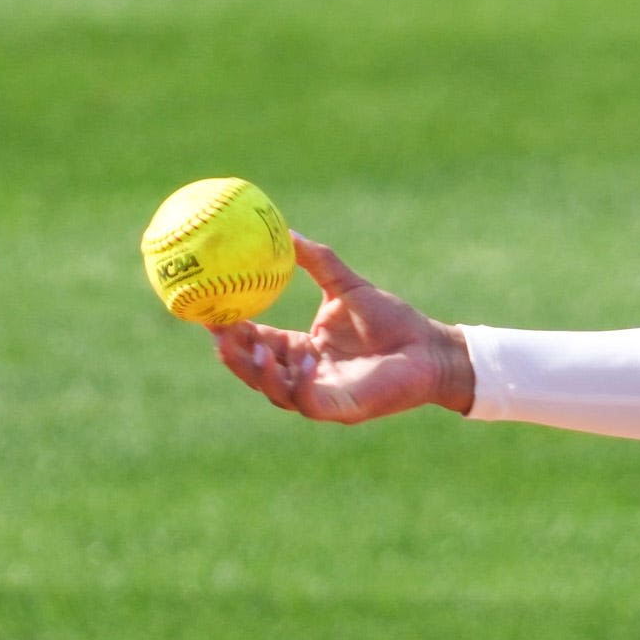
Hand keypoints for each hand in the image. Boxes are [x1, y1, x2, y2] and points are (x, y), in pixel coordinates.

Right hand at [210, 233, 474, 421]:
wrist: (432, 348)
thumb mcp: (348, 286)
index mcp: (303, 349)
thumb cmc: (394, 320)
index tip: (208, 307)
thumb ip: (318, 261)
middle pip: (255, 370)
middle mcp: (306, 375)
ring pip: (275, 390)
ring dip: (258, 370)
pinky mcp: (342, 409)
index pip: (256, 342)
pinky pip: (311, 401)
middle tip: (214, 329)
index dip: (230, 330)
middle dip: (231, 353)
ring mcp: (321, 394)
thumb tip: (286, 230)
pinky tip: (304, 360)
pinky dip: (301, 383)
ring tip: (247, 346)